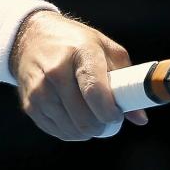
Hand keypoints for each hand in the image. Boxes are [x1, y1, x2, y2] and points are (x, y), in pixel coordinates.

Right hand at [9, 10, 148, 140]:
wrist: (31, 37)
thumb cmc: (74, 42)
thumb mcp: (104, 48)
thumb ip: (126, 80)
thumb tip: (140, 117)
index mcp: (80, 52)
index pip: (96, 92)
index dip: (111, 112)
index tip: (117, 115)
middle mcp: (56, 71)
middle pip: (85, 119)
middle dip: (102, 125)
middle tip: (106, 116)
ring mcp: (40, 90)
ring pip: (73, 131)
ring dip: (88, 130)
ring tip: (90, 113)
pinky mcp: (29, 104)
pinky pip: (59, 132)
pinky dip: (71, 130)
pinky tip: (73, 114)